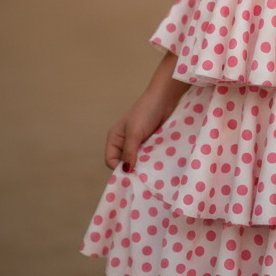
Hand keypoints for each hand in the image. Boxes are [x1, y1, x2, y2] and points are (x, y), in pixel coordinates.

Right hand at [104, 51, 188, 171]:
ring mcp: (137, 143)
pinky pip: (147, 157)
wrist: (164, 99)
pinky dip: (150, 161)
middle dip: (132, 169)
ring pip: (137, 161)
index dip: (118, 169)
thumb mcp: (135, 133)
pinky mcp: (149, 143)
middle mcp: (124, 143)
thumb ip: (129, 152)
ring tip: (150, 170)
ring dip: (142, 165)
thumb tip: (126, 171)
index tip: (131, 174)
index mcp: (115, 139)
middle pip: (124, 163)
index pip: (111, 161)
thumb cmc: (145, 112)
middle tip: (142, 176)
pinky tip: (156, 164)